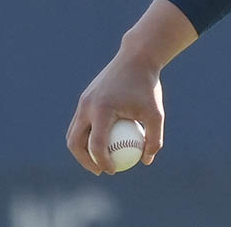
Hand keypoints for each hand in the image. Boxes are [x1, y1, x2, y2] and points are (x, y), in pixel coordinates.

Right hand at [65, 0, 196, 174]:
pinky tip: (102, 141)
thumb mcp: (156, 113)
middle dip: (85, 160)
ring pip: (74, 132)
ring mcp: (83, 101)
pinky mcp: (84, 97)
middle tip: (100, 170)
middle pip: (75, 142)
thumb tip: (146, 161)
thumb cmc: (148, 87)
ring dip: (82, 149)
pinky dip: (86, 134)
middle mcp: (87, 106)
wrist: (136, 58)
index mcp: (102, 110)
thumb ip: (154, 138)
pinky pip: (80, 121)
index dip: (102, 162)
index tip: (112, 171)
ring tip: (99, 160)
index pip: (96, 145)